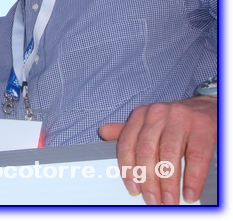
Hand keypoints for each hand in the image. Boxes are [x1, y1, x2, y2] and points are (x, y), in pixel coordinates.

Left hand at [99, 96, 216, 204]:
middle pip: (146, 150)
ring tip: (168, 200)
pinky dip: (192, 178)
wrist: (206, 107)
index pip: (127, 143)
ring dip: (168, 183)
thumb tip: (102, 132)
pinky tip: (189, 192)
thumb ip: (126, 129)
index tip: (132, 189)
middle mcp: (158, 114)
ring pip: (169, 155)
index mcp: (141, 114)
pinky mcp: (202, 128)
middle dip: (147, 179)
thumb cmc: (174, 120)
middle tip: (151, 200)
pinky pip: (196, 157)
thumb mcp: (149, 121)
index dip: (128, 168)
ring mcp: (180, 119)